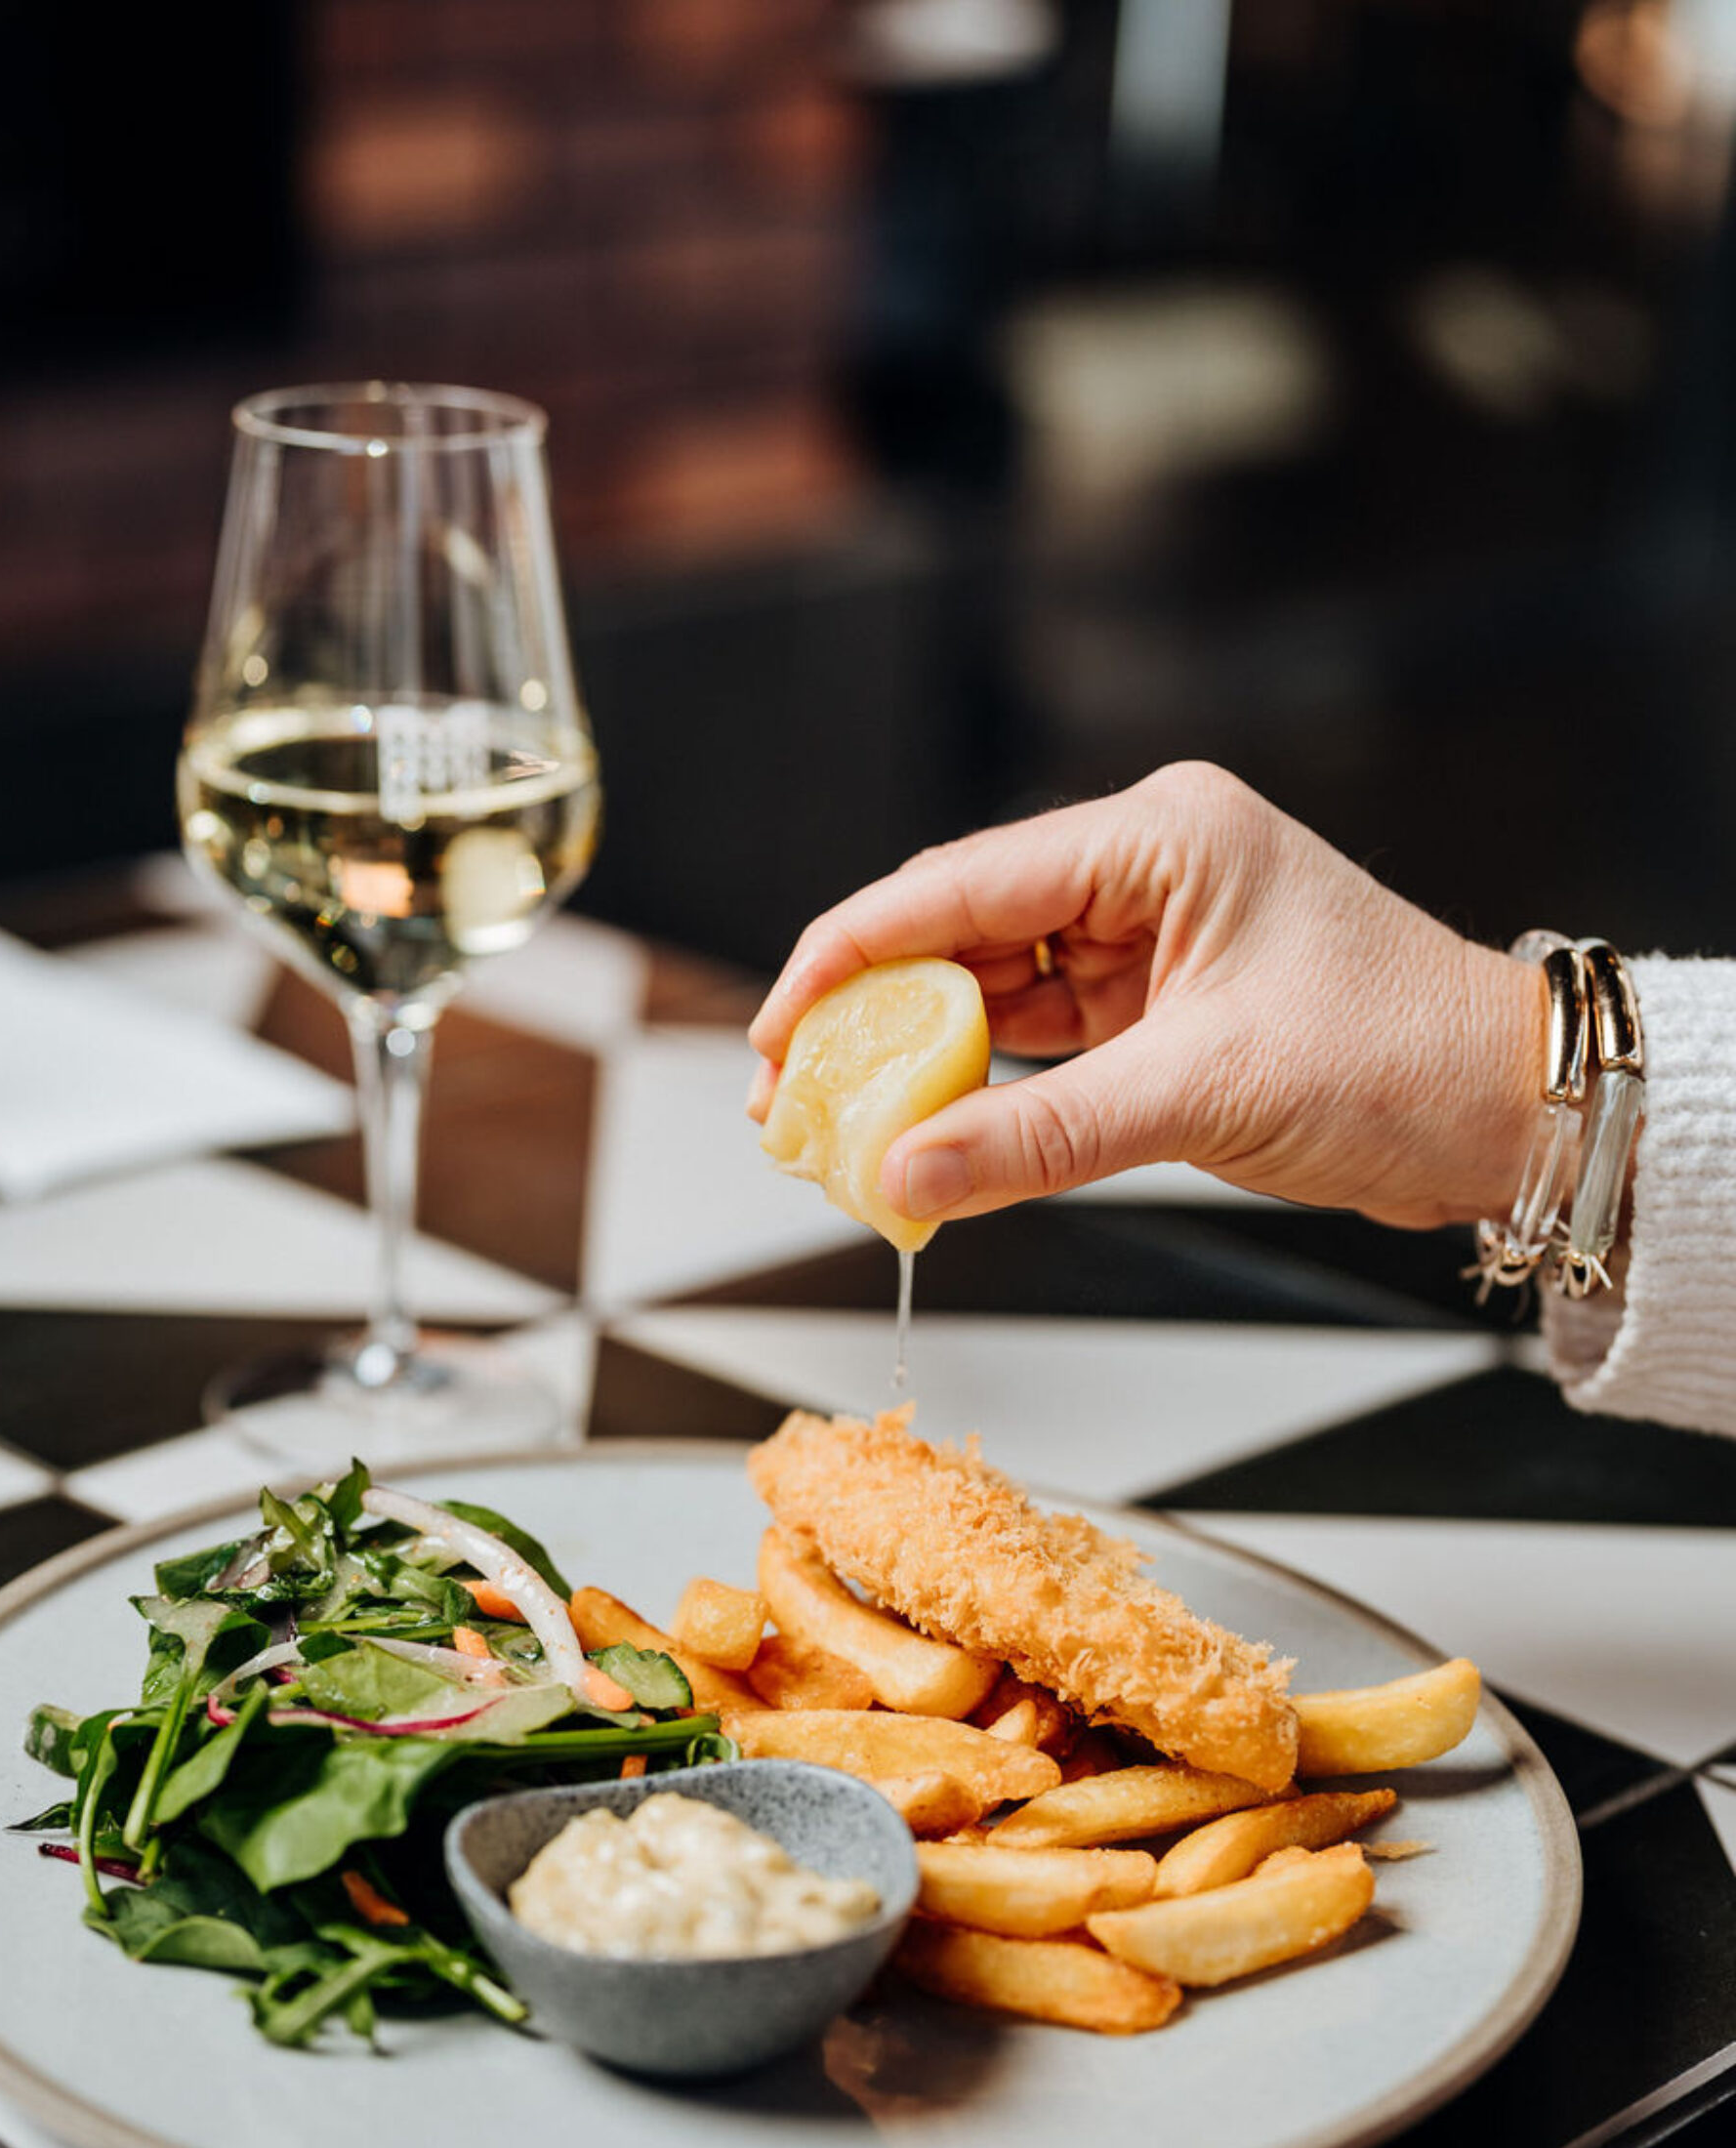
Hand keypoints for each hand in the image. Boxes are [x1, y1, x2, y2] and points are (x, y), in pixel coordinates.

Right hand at [747, 764, 1540, 1233]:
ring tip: (839, 1126)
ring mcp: (1150, 935)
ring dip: (919, 1058)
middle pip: (957, 933)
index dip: (849, 958)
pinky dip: (982, 1088)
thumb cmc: (1401, 1060)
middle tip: (790, 1099)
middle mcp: (1144, 866)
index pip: (959, 885)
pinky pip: (1039, 1039)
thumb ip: (1038, 1138)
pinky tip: (925, 1132)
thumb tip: (903, 1178)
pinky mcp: (1159, 1005)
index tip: (778, 1033)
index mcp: (1159, 833)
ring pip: (991, 990)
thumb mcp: (1201, 1097)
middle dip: (870, 1018)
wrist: (1505, 1112)